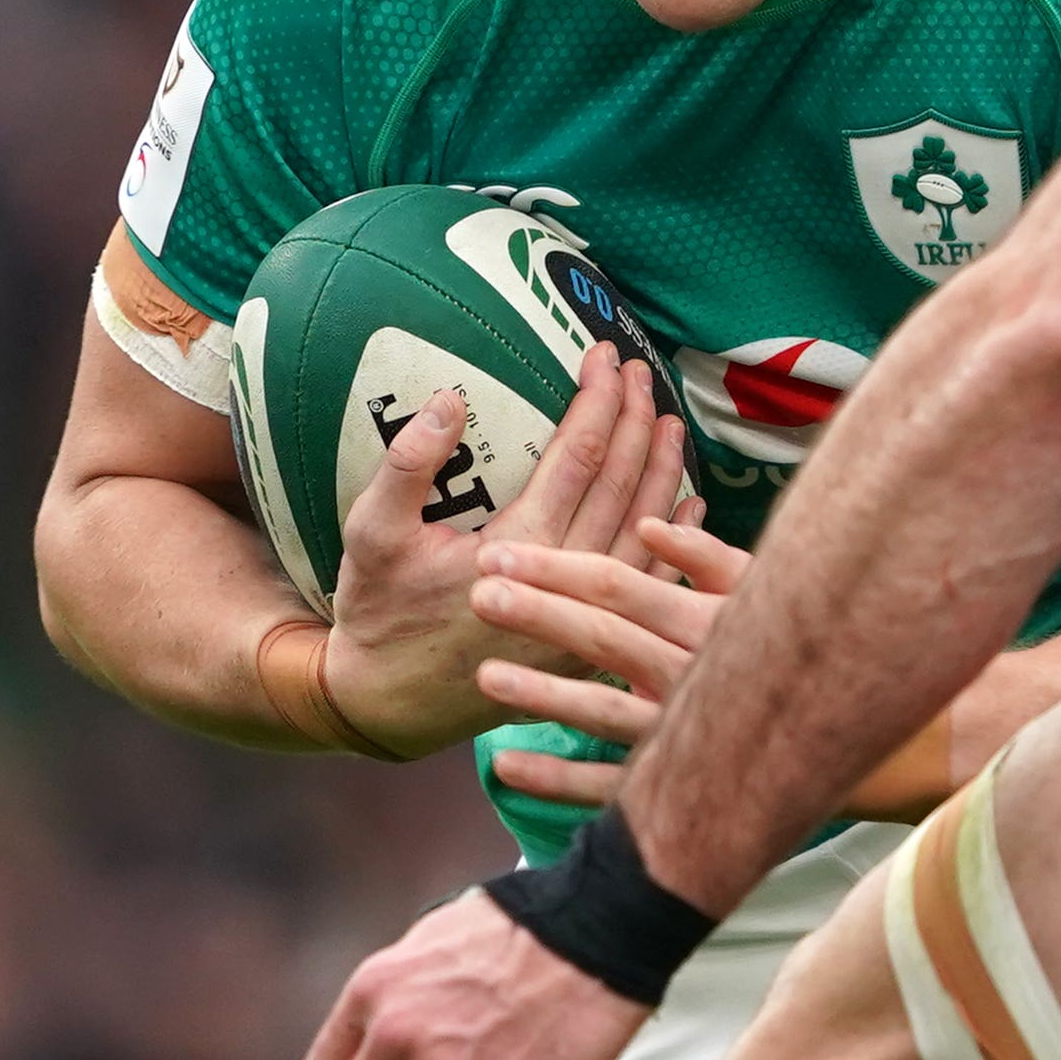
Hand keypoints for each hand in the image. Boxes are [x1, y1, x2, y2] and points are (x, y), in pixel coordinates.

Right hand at [323, 344, 697, 757]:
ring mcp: (590, 614)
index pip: (581, 456)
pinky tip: (689, 505)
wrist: (392, 703)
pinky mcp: (596, 640)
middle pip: (626, 484)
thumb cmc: (378, 612)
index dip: (600, 400)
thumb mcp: (370, 534)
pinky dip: (676, 539)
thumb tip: (451, 399)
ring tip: (672, 423)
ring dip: (665, 471)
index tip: (605, 356)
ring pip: (649, 529)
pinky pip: (651, 581)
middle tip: (643, 373)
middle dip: (639, 419)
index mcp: (522, 548)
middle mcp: (570, 580)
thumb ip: (408, 465)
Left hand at [473, 515, 954, 819]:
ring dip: (539, 693)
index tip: (500, 555)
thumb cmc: (828, 651)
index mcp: (713, 622)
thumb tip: (648, 523)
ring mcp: (689, 734)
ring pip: (600, 711)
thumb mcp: (778, 593)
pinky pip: (613, 789)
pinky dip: (558, 778)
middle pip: (601, 636)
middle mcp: (697, 675)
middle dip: (535, 611)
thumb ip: (713, 559)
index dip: (558, 569)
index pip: (622, 586)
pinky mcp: (685, 786)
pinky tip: (507, 765)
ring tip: (484, 676)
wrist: (892, 741)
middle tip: (477, 591)